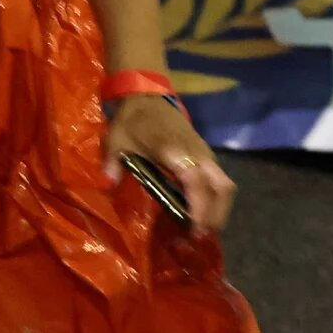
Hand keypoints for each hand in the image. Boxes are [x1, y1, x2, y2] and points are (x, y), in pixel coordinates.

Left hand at [103, 95, 234, 235]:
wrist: (147, 95)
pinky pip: (220, 180)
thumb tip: (108, 185)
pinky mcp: (206, 153)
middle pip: (221, 188)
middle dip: (215, 216)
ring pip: (225, 185)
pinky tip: (199, 213)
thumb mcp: (116, 140)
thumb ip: (112, 162)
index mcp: (175, 150)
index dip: (199, 208)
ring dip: (218, 210)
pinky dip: (215, 199)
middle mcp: (197, 153)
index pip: (196, 182)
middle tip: (197, 237)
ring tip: (201, 229)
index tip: (193, 230)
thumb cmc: (132, 120)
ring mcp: (204, 153)